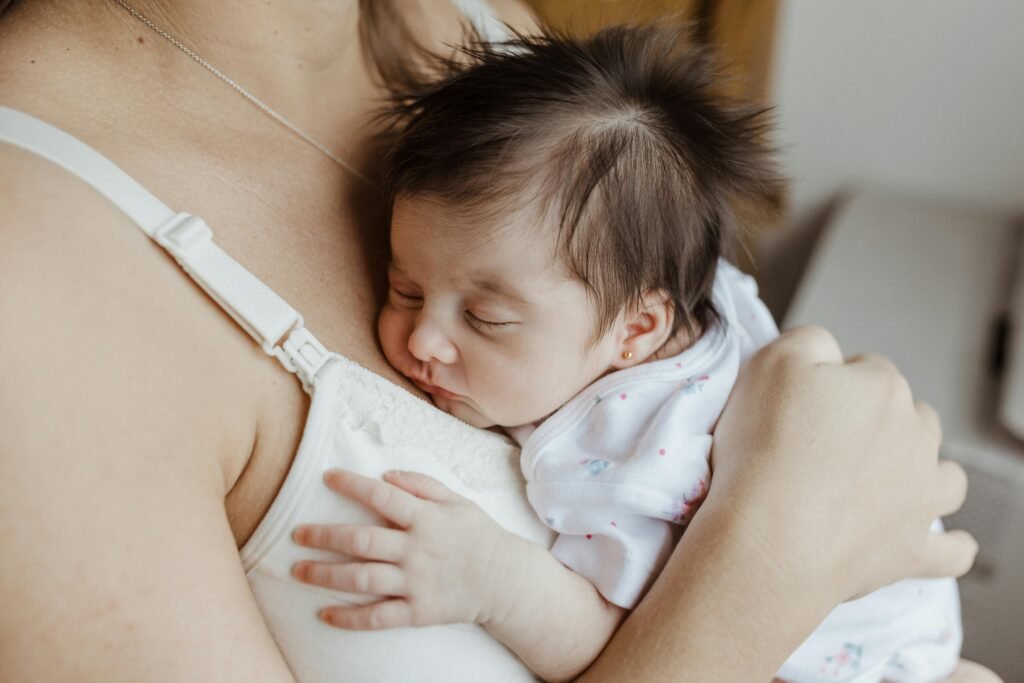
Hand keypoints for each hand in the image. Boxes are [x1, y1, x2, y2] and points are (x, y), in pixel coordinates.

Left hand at [291, 469, 516, 629]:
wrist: (506, 580)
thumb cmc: (478, 535)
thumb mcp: (457, 501)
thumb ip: (422, 485)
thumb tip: (386, 474)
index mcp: (425, 518)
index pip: (381, 496)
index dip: (352, 485)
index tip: (326, 477)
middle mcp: (416, 549)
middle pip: (361, 540)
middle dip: (324, 536)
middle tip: (297, 533)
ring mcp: (416, 582)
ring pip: (362, 578)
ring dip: (326, 575)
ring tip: (298, 571)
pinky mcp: (418, 611)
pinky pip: (378, 617)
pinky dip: (349, 618)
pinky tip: (325, 615)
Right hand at [707, 326, 976, 604]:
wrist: (768, 539)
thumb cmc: (763, 450)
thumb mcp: (768, 361)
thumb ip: (809, 340)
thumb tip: (828, 352)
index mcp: (882, 388)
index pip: (863, 369)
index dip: (828, 386)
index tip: (797, 408)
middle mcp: (916, 436)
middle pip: (906, 415)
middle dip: (874, 424)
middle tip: (820, 445)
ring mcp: (922, 496)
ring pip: (941, 472)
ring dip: (916, 472)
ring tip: (872, 483)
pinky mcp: (915, 549)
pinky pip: (952, 549)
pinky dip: (946, 544)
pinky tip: (927, 536)